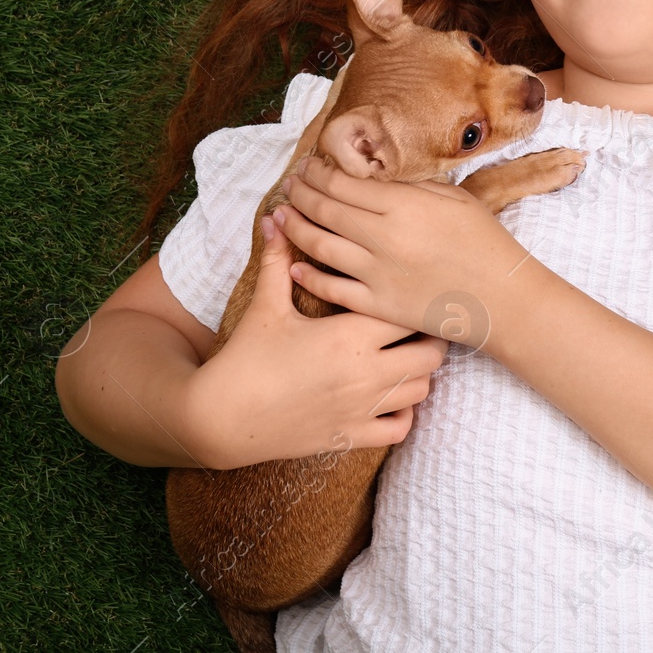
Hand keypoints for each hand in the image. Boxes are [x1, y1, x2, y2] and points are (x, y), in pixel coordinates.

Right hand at [184, 213, 450, 469]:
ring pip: (421, 390)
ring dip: (418, 374)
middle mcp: (364, 373)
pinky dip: (403, 413)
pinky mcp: (352, 436)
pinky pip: (401, 428)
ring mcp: (362, 408)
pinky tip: (389, 399)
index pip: (408, 312)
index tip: (410, 295)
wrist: (222, 418)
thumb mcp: (266, 306)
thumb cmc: (245, 358)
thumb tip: (274, 216)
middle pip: (430, 354)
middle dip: (428, 339)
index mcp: (349, 335)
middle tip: (416, 329)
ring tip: (404, 359)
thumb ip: (278, 261)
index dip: (413, 302)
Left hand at [272, 156, 534, 348]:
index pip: (344, 183)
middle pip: (325, 210)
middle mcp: (385, 237)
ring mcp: (378, 274)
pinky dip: (308, 274)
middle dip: (301, 194)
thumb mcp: (455, 199)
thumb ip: (411, 188)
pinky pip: (332, 289)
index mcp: (404, 206)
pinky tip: (295, 264)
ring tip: (283, 216)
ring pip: (320, 246)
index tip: (308, 166)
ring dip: (296, 228)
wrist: (504, 300)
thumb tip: (375, 179)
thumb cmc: (486, 244)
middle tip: (290, 186)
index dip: (318, 173)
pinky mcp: (379, 305)